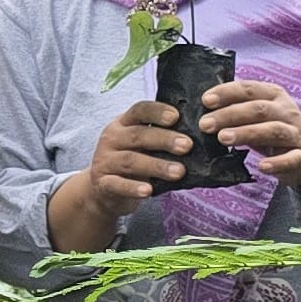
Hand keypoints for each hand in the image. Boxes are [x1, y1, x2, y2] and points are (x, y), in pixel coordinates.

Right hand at [48, 101, 190, 251]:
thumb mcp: (140, 144)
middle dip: (164, 140)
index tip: (176, 117)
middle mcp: (111, 139)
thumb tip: (197, 134)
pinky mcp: (103, 184)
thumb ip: (160, 137)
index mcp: (123, 124)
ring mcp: (105, 161)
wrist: (103, 191)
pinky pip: (117, 185)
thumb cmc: (132, 162)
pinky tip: (148, 191)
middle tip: (187, 146)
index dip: (157, 112)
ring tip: (179, 172)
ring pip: (131, 161)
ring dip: (156, 166)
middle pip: (138, 135)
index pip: (138, 110)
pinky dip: (133, 188)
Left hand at [201, 80, 300, 192]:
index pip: (249, 89)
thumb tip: (202, 109)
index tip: (205, 100)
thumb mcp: (258, 114)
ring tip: (223, 138)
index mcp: (274, 95)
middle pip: (258, 109)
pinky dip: (277, 163)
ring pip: (273, 130)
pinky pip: (292, 159)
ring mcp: (296, 134)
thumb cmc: (273, 127)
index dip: (227, 92)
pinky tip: (261, 166)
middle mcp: (287, 111)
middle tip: (205, 124)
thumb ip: (236, 109)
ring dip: (247, 133)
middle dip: (230, 115)